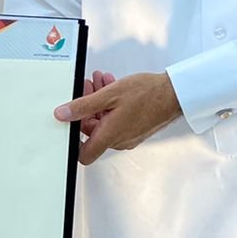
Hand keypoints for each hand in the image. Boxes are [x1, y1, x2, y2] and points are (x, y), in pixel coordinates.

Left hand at [54, 71, 181, 165]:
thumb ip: (83, 105)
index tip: (69, 122)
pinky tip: (111, 88)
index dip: (73, 140)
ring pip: (104, 123)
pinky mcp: (135, 129)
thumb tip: (62, 114)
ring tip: (100, 83)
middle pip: (92, 131)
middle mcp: (119, 141)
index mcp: (109, 136)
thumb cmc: (148, 94)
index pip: (83, 154)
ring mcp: (128, 136)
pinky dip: (110, 106)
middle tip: (88, 88)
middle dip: (86, 108)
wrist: (174, 94)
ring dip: (99, 103)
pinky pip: (116, 121)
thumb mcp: (109, 94)